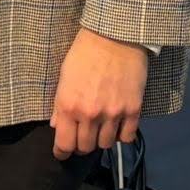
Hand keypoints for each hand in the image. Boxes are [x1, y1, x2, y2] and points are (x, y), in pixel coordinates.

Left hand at [52, 27, 148, 159]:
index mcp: (69, 105)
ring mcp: (113, 114)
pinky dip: (121, 135)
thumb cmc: (84, 52)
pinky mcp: (133, 110)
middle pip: (85, 148)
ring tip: (99, 127)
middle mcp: (90, 114)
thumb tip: (56, 126)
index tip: (62, 153)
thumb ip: (59, 104)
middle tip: (82, 135)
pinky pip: (126, 137)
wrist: (114, 36)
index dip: (62, 152)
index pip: (64, 144)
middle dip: (81, 145)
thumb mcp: (64, 75)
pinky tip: (117, 125)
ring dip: (101, 139)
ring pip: (106, 145)